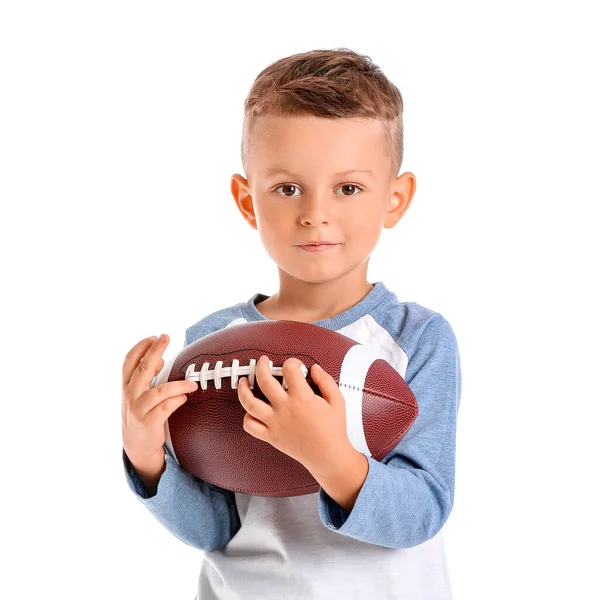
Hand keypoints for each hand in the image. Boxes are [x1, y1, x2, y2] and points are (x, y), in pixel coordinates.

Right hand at [121, 334, 197, 465]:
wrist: (136, 445)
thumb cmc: (141, 413)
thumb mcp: (137, 393)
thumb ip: (146, 376)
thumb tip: (159, 359)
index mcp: (126, 385)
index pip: (129, 361)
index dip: (141, 347)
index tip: (155, 337)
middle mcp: (130, 395)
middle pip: (143, 368)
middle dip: (155, 351)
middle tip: (166, 337)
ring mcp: (139, 409)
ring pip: (160, 390)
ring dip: (179, 385)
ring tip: (192, 383)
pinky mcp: (149, 423)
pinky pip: (166, 407)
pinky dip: (177, 400)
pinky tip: (185, 397)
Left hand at [236, 355, 350, 473]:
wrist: (328, 456)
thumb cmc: (333, 430)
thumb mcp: (337, 401)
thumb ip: (326, 381)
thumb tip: (315, 369)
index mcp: (302, 397)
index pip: (289, 369)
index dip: (292, 362)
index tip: (294, 365)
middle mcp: (285, 408)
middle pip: (264, 379)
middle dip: (261, 366)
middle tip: (263, 361)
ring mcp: (275, 422)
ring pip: (250, 402)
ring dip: (243, 388)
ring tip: (243, 381)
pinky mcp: (270, 436)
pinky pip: (250, 426)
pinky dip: (247, 417)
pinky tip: (250, 409)